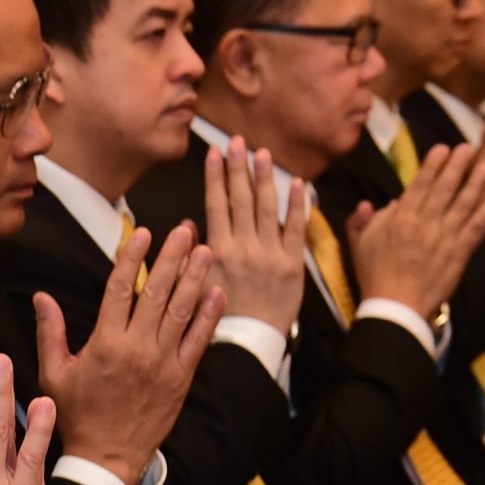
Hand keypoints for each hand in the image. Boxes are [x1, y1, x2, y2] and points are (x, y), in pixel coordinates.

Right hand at [34, 223, 220, 484]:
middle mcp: (138, 348)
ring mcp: (164, 362)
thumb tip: (41, 297)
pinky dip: (210, 315)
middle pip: (159, 292)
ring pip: (183, 311)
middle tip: (185, 229)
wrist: (107, 456)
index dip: (133, 258)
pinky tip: (218, 291)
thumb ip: (49, 332)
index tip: (144, 232)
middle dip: (173, 257)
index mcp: (105, 343)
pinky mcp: (182, 378)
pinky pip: (199, 340)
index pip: (121, 289)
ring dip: (196, 277)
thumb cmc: (75, 415)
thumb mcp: (54, 373)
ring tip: (205, 249)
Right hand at [199, 135, 307, 332]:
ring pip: (266, 208)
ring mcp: (270, 253)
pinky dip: (297, 206)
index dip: (215, 176)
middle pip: (240, 199)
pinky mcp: (292, 264)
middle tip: (238, 141)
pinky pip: (295, 229)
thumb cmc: (217, 317)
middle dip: (238, 167)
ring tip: (263, 154)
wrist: (248, 343)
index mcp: (218, 251)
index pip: (216, 204)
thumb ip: (191, 252)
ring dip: (264, 178)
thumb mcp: (195, 285)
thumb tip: (187, 223)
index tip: (215, 152)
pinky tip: (297, 184)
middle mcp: (243, 247)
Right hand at [347, 141, 484, 316]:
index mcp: (400, 219)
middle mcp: (424, 223)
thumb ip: (360, 222)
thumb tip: (368, 204)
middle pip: (444, 189)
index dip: (432, 166)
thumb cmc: (375, 275)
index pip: (419, 186)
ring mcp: (444, 238)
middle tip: (468, 148)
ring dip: (476, 185)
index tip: (442, 149)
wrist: (396, 307)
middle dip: (457, 166)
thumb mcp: (359, 245)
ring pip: (463, 205)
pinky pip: (475, 229)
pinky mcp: (459, 253)